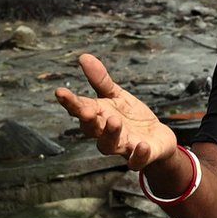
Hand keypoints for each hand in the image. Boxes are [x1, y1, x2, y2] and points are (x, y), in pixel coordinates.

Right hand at [55, 54, 176, 170]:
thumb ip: (101, 81)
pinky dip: (138, 155)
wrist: (156, 138)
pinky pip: (136, 160)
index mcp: (99, 116)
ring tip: (114, 121)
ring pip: (110, 145)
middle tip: (86, 111)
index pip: (81, 109)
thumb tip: (83, 57)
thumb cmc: (131, 117)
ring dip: (110, 134)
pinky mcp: (141, 157)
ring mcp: (122, 146)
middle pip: (91, 129)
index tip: (60, 92)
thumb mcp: (118, 96)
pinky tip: (141, 145)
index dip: (70, 102)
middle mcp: (106, 133)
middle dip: (87, 121)